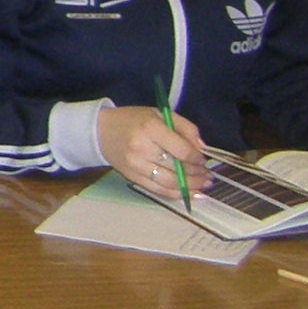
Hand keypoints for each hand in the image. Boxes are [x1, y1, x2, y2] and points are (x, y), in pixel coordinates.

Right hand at [94, 104, 210, 200]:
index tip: (203, 160)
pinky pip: (158, 190)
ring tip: (203, 185)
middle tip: (208, 175)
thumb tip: (203, 149)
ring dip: (191, 187)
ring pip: (170, 183)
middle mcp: (142, 147)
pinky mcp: (131, 177)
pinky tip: (190, 194)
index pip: (182, 150)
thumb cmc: (133, 120)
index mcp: (150, 127)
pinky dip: (176, 194)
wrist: (100, 131)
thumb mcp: (160, 114)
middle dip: (198, 174)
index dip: (197, 159)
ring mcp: (136, 165)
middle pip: (177, 168)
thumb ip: (185, 128)